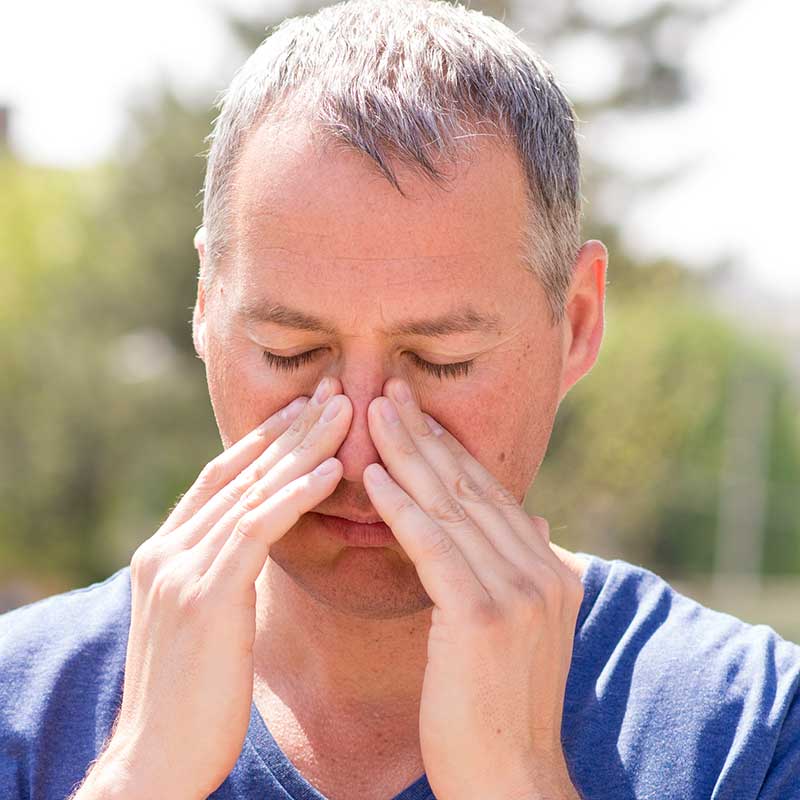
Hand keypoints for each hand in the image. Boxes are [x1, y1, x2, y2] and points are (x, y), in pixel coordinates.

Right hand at [91, 377, 350, 799]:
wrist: (158, 759)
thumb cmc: (194, 695)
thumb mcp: (202, 619)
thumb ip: (220, 572)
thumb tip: (253, 545)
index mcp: (167, 551)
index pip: (222, 477)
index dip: (265, 440)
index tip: (306, 409)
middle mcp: (168, 549)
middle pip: (240, 471)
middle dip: (289, 428)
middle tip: (332, 390)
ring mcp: (181, 569)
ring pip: (252, 491)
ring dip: (302, 448)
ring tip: (342, 412)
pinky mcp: (205, 596)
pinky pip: (258, 531)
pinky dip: (296, 495)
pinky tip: (331, 469)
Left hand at [363, 378, 584, 799]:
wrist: (511, 783)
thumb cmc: (499, 710)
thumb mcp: (522, 631)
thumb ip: (527, 570)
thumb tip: (538, 521)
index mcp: (550, 571)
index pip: (491, 495)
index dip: (450, 450)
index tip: (416, 413)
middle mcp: (542, 571)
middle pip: (472, 487)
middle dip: (427, 435)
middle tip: (389, 390)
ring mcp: (519, 592)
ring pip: (452, 506)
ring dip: (409, 455)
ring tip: (375, 412)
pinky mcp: (484, 616)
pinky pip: (435, 546)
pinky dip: (402, 507)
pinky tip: (372, 475)